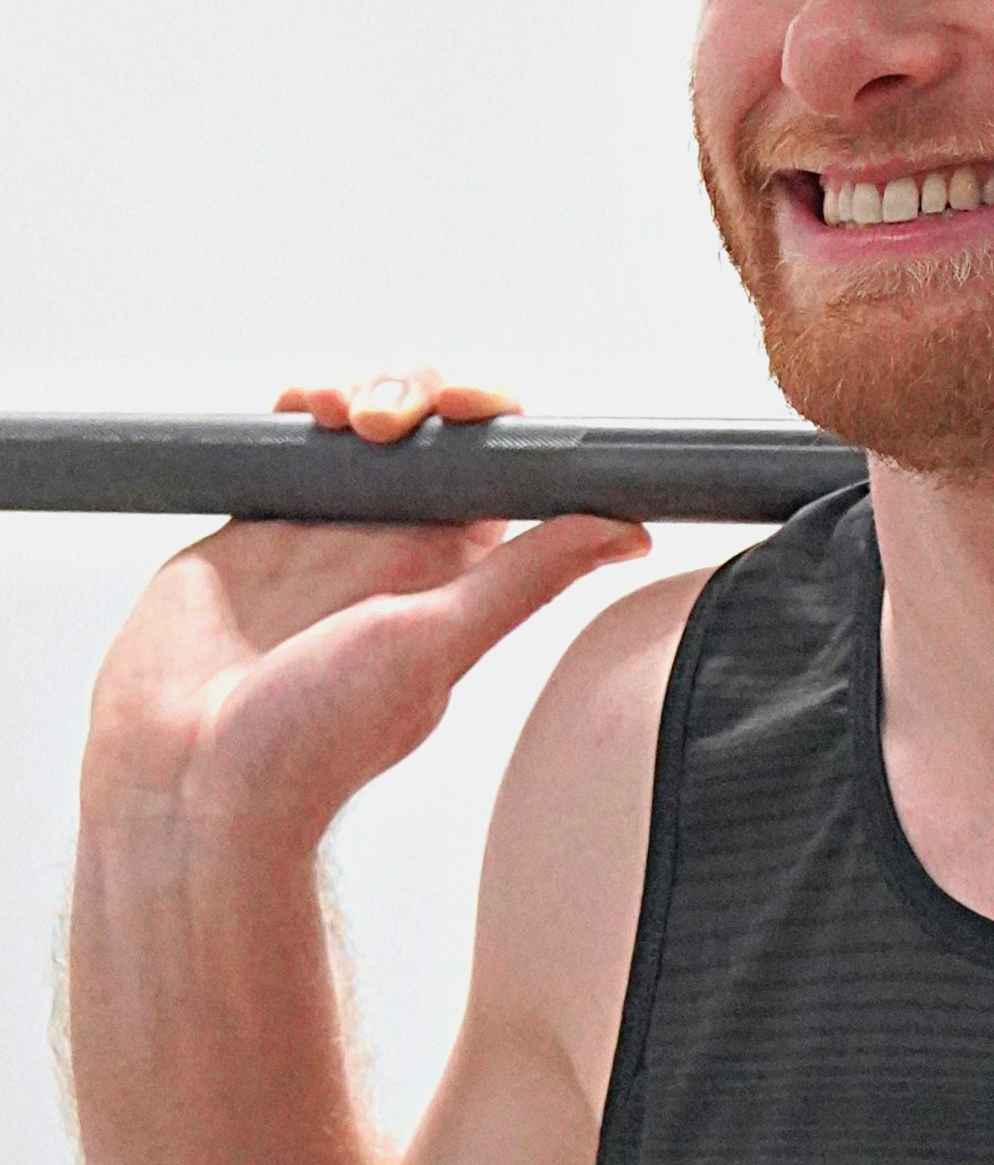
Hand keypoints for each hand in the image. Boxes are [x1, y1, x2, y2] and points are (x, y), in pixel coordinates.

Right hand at [84, 368, 649, 852]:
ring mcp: (323, 530)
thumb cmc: (313, 741)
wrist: (190, 774)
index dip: (488, 415)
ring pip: (359, 422)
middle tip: (382, 420)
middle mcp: (393, 545)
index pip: (495, 465)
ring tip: (334, 414)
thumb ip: (526, 580)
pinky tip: (295, 410)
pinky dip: (295, 408)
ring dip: (358, 390)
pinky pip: (286, 441)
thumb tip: (631, 532)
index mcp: (452, 570)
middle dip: (414, 390)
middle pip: (429, 426)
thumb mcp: (436, 645)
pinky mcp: (256, 522)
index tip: (468, 405)